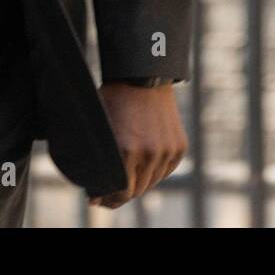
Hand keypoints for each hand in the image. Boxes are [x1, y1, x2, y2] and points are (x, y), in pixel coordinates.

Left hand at [89, 82, 187, 208]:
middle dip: (122, 194)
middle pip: (138, 190)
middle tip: (110, 191)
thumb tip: (94, 194)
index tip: (99, 199)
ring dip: (139, 182)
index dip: (109, 199)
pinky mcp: (180, 146)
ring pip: (152, 181)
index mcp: (127, 149)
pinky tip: (143, 163)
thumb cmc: (115, 98)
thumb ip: (100, 160)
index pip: (122, 192)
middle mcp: (151, 153)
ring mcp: (167, 150)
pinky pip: (166, 170)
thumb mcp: (101, 127)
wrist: (143, 75)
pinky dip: (155, 170)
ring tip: (126, 175)